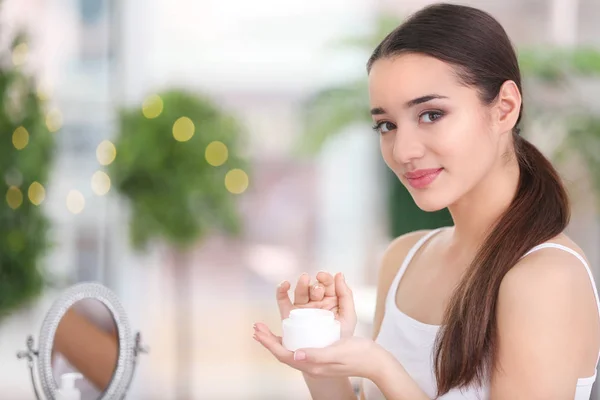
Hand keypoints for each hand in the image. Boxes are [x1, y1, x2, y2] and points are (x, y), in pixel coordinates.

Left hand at [253, 324, 382, 380]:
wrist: (374, 361)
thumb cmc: (358, 355)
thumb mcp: (337, 352)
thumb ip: (317, 355)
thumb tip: (295, 355)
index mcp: (312, 366)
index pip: (283, 355)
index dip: (269, 343)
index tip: (258, 331)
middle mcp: (311, 364)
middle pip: (283, 353)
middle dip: (268, 340)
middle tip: (256, 327)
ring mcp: (316, 360)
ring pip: (290, 350)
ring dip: (276, 340)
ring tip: (266, 329)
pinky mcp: (321, 353)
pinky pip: (300, 346)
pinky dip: (290, 338)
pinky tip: (289, 331)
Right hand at [277, 272, 355, 336]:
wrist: (330, 358)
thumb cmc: (340, 338)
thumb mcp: (348, 317)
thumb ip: (346, 295)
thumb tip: (339, 274)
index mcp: (330, 300)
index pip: (326, 284)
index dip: (325, 278)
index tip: (323, 276)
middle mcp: (315, 302)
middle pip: (312, 287)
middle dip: (314, 284)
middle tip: (318, 289)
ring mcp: (302, 308)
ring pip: (299, 292)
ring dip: (301, 284)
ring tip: (304, 280)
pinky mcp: (289, 315)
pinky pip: (283, 301)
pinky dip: (281, 291)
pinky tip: (285, 285)